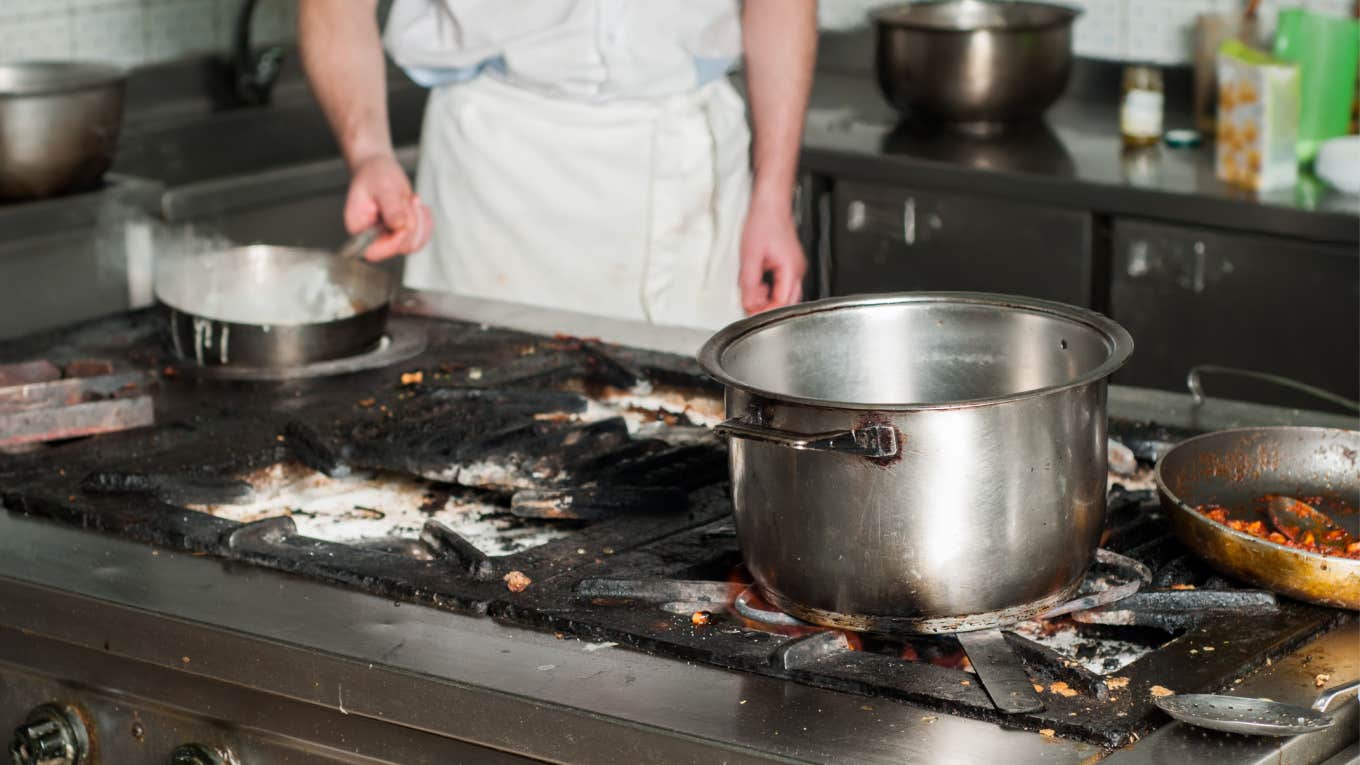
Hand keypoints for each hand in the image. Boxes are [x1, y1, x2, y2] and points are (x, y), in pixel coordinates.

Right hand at [343, 154, 432, 259]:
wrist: (379, 168)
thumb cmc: (374, 175)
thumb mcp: (383, 187)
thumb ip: (391, 207)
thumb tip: (399, 227)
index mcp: (359, 229)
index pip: (374, 252)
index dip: (394, 241)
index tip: (403, 221)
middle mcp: (373, 238)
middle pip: (400, 247)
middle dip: (412, 222)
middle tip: (410, 199)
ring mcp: (389, 238)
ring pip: (414, 244)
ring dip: (420, 221)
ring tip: (413, 199)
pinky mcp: (402, 234)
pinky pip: (421, 238)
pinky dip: (425, 222)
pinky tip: (419, 206)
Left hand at [738, 200, 806, 314]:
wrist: (770, 204)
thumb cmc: (764, 222)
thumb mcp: (750, 256)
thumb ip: (749, 283)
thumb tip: (748, 303)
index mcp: (790, 269)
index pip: (782, 302)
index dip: (766, 311)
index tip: (752, 313)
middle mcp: (797, 270)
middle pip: (787, 302)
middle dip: (769, 309)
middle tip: (751, 308)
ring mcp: (794, 267)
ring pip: (786, 295)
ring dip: (770, 300)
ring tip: (753, 295)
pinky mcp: (789, 264)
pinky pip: (783, 285)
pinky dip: (771, 291)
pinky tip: (759, 286)